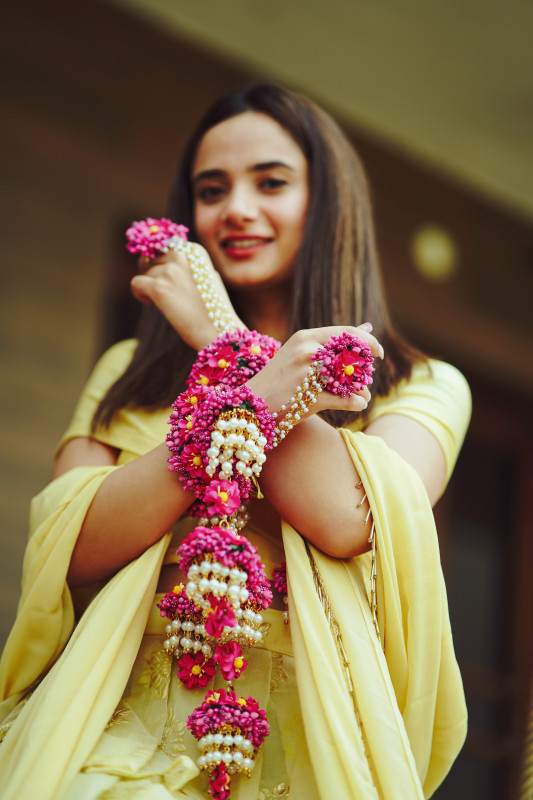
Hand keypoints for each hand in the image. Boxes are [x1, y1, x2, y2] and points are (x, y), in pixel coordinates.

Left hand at [130, 243, 243, 350]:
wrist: (217, 331)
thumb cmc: (214, 309)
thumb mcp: (208, 277)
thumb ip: (190, 266)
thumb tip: (167, 262)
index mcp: (194, 251)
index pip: (165, 247)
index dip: (161, 262)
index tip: (163, 276)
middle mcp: (181, 255)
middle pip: (152, 258)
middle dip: (152, 273)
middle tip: (159, 289)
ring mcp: (170, 271)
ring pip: (145, 272)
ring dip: (148, 285)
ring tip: (158, 300)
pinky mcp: (158, 287)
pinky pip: (136, 282)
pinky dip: (138, 292)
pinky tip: (149, 302)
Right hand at [246, 324, 383, 417]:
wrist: (250, 407)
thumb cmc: (279, 381)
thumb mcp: (302, 352)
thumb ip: (333, 340)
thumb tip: (367, 325)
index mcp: (305, 337)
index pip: (347, 332)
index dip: (369, 342)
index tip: (379, 354)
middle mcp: (307, 351)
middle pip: (352, 356)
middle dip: (364, 370)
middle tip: (366, 379)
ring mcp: (307, 374)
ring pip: (352, 379)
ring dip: (362, 390)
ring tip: (360, 396)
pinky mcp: (309, 397)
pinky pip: (346, 399)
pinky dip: (355, 402)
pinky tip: (356, 404)